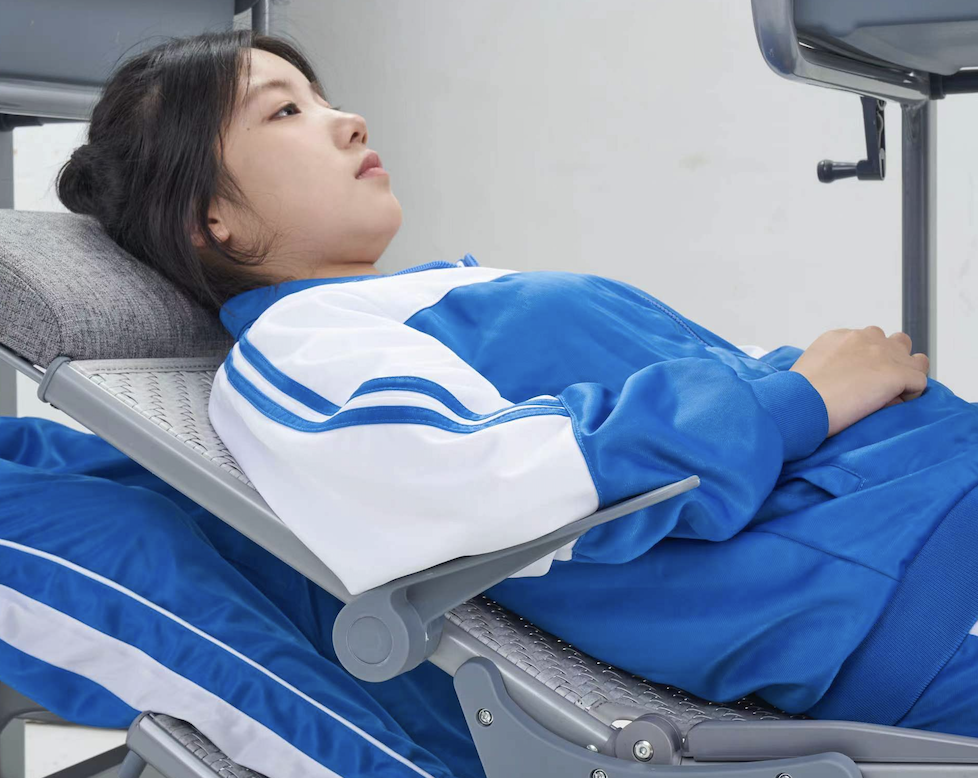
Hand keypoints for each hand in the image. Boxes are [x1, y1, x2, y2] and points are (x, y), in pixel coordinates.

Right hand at [790, 327, 929, 436]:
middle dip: (893, 362)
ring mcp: (882, 354)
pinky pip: (918, 382)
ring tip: (894, 396)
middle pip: (895, 343)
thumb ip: (828, 366)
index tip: (860, 381)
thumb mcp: (809, 369)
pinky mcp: (896, 373)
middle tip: (878, 387)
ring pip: (914, 360)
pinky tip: (893, 406)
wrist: (800, 402)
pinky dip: (911, 395)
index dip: (870, 362)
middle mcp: (863, 338)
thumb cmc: (795, 394)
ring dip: (908, 376)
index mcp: (840, 337)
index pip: (869, 341)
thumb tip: (840, 381)